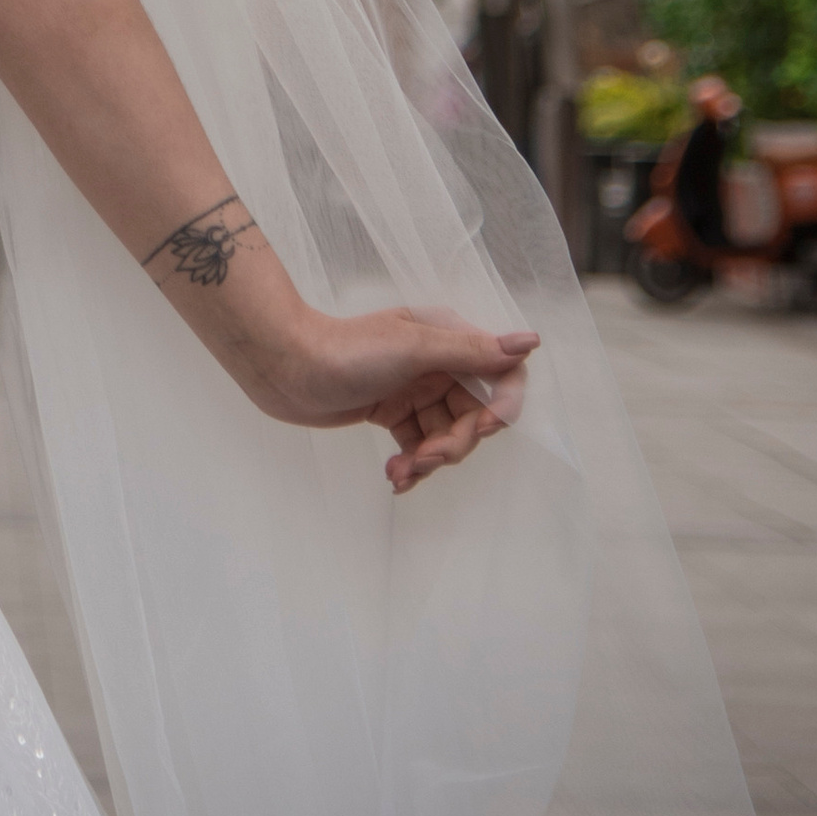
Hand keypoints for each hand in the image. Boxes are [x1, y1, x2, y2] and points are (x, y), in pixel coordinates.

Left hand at [255, 303, 540, 495]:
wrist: (285, 367)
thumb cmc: (349, 350)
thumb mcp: (415, 348)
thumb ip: (472, 351)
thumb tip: (531, 341)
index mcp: (447, 338)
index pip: (499, 376)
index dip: (499, 408)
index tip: (480, 428)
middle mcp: (436, 363)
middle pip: (473, 416)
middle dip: (455, 444)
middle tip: (426, 457)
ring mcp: (413, 389)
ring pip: (445, 436)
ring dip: (430, 460)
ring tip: (402, 470)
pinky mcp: (390, 412)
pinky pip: (418, 446)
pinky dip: (412, 466)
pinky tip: (394, 478)